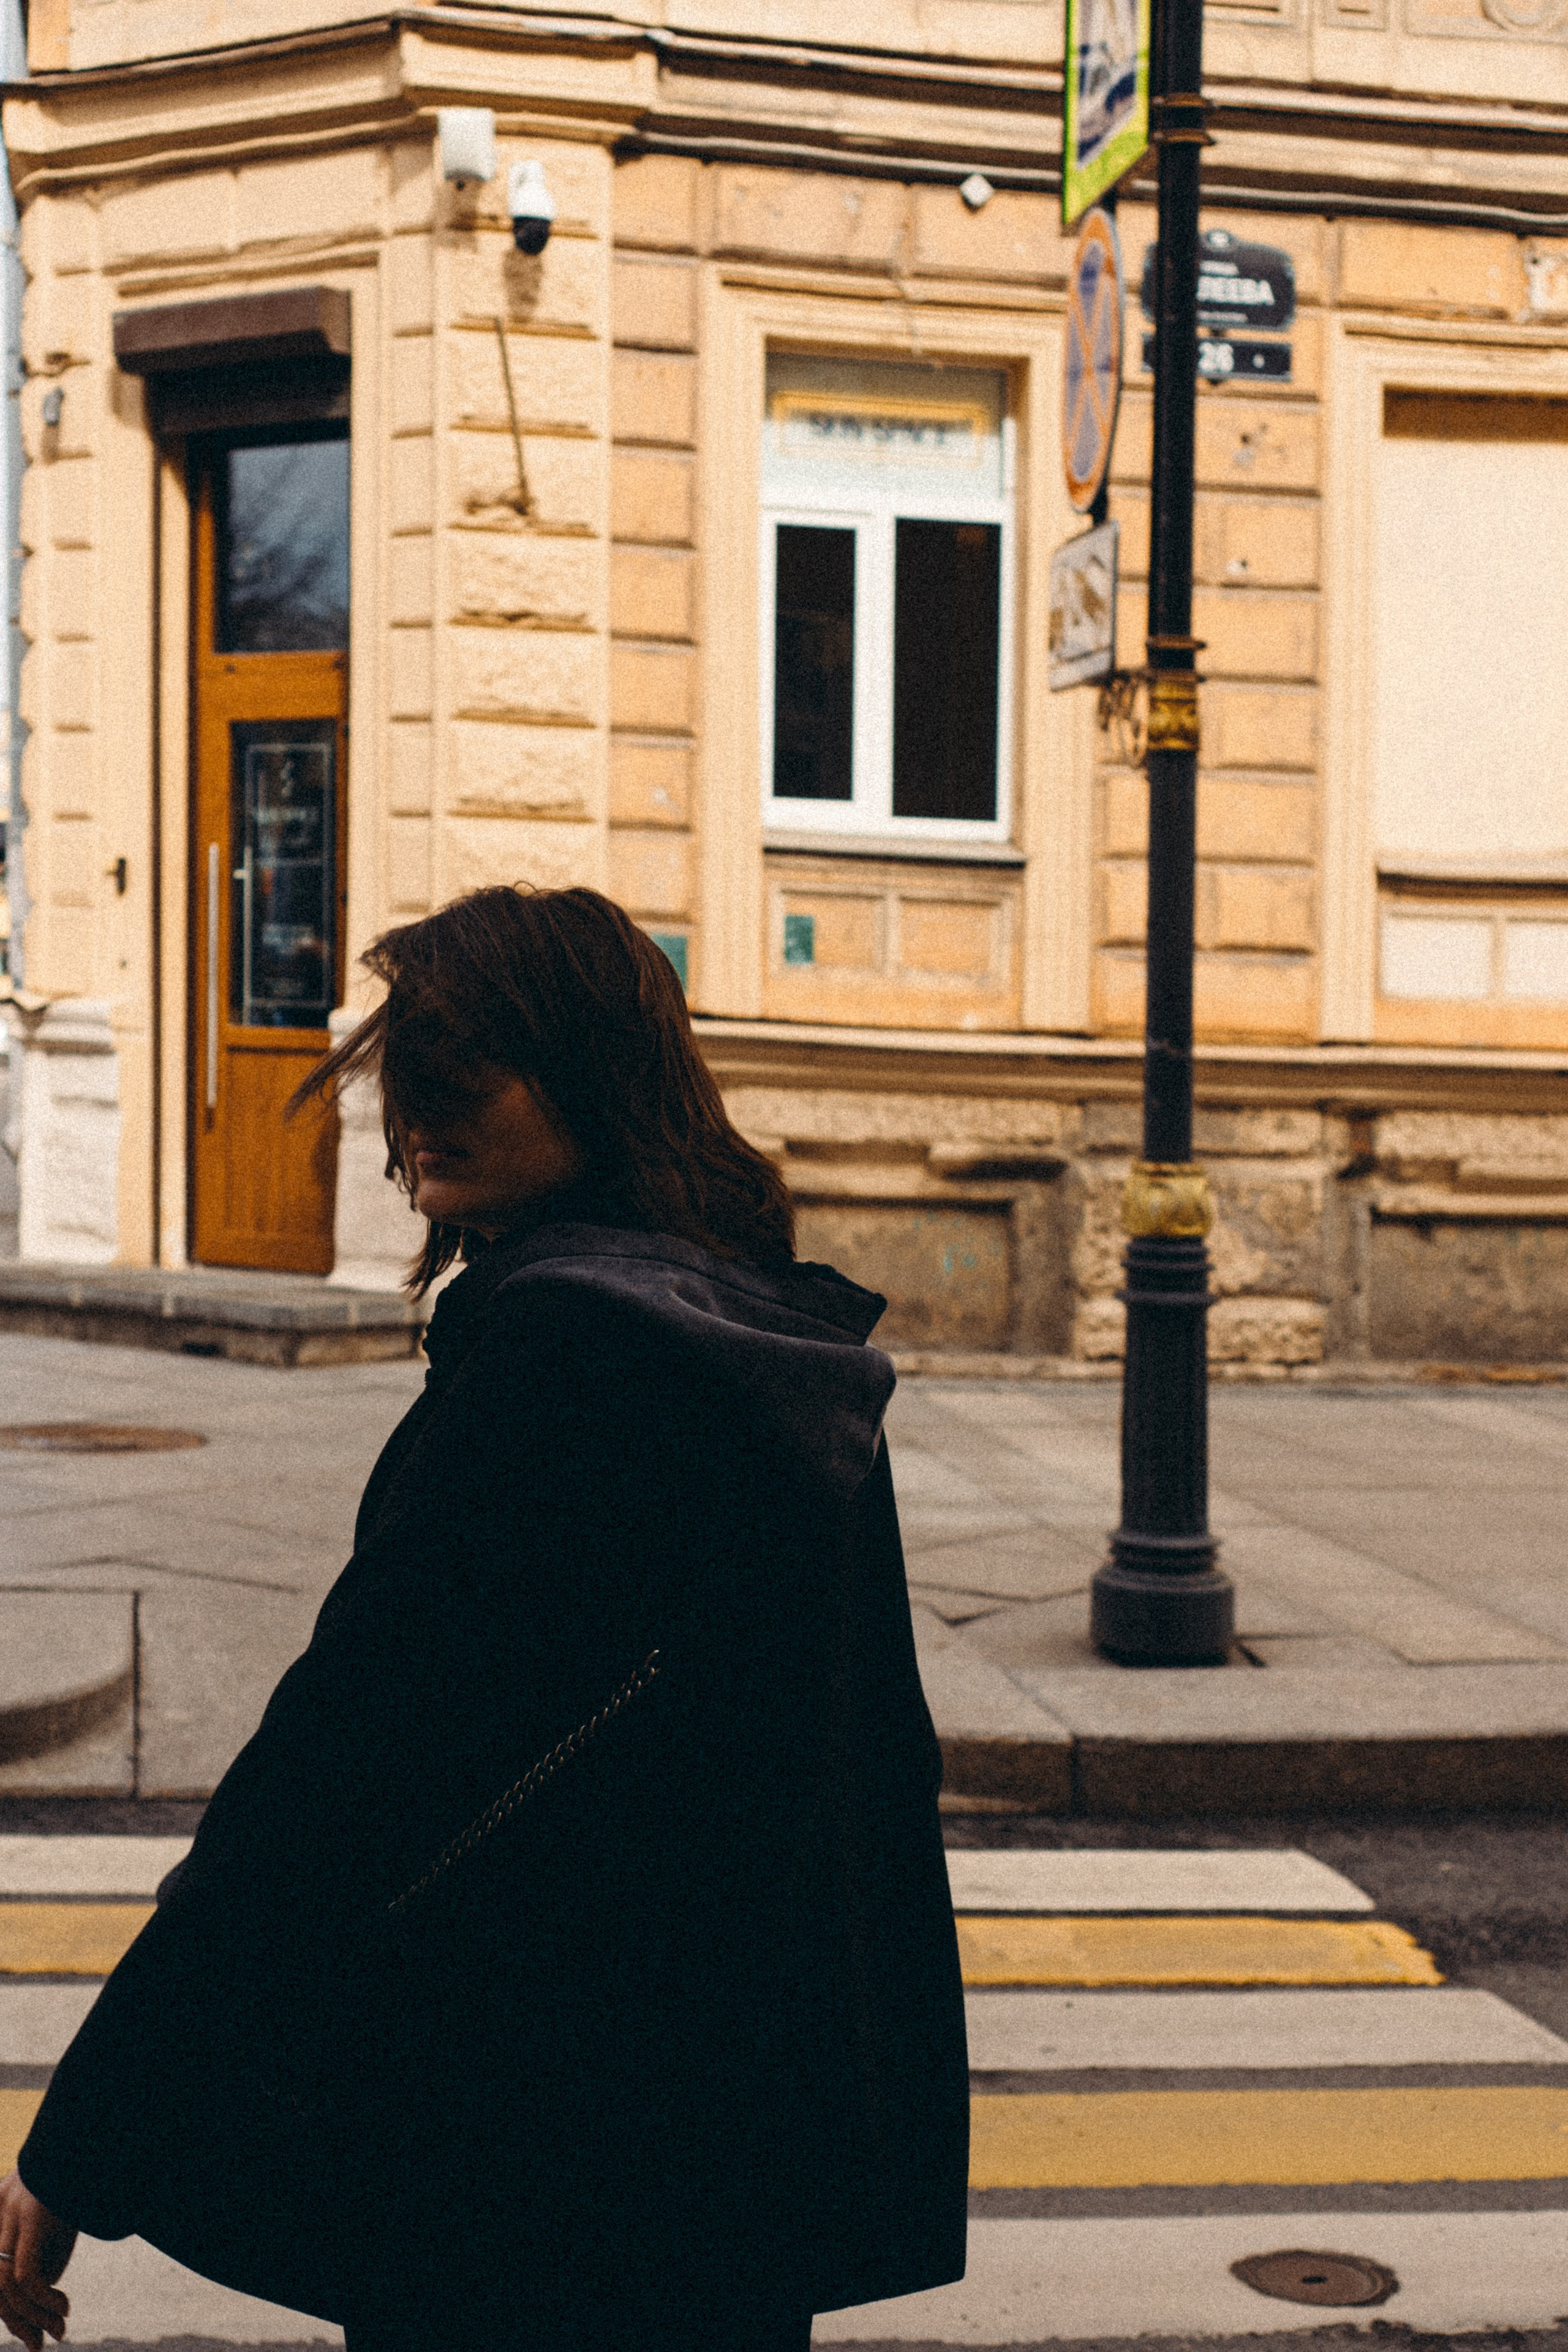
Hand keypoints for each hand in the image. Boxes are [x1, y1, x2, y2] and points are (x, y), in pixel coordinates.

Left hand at [0, 2174, 74, 2350]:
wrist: (92, 2141)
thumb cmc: (77, 2184)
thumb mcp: (54, 2228)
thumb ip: (39, 2260)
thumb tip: (36, 2307)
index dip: (7, 2315)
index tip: (32, 2339)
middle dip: (17, 2324)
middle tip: (40, 2346)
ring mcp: (8, 2214)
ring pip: (6, 2287)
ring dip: (34, 2317)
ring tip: (61, 2330)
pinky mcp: (29, 2217)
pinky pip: (24, 2274)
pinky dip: (42, 2299)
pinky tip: (63, 2307)